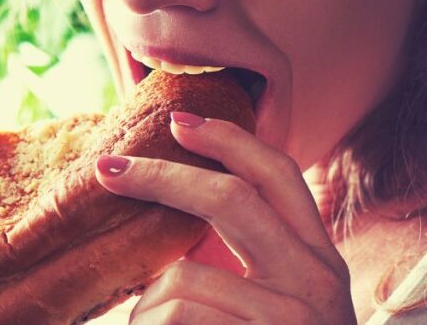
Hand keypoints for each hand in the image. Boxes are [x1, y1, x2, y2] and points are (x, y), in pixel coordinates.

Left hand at [95, 112, 354, 323]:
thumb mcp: (270, 303)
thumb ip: (238, 261)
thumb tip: (171, 210)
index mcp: (318, 260)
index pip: (280, 176)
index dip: (231, 141)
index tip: (180, 122)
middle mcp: (318, 279)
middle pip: (232, 199)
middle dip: (161, 177)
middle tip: (107, 169)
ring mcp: (294, 315)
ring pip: (184, 278)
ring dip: (148, 311)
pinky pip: (174, 319)